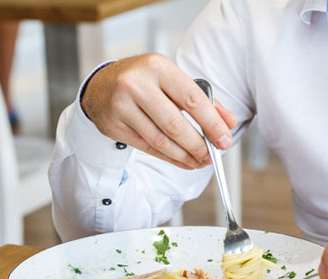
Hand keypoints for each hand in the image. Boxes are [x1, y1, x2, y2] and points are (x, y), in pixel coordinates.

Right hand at [80, 54, 236, 169]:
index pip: (192, 99)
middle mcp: (137, 85)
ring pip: (160, 140)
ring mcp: (122, 106)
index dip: (211, 123)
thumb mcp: (172, 79)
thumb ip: (202, 99)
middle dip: (198, 145)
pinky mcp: (114, 126)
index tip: (224, 140)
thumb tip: (227, 122)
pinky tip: (181, 160)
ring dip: (183, 155)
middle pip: (175, 124)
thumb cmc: (143, 80)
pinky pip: (146, 147)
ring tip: (199, 162)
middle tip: (212, 156)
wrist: (100, 85)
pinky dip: (167, 157)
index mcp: (158, 67)